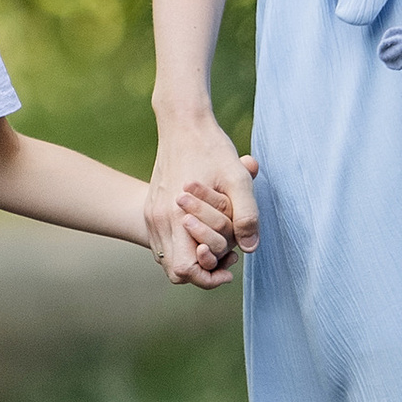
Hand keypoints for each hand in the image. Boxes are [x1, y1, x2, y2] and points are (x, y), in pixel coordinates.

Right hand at [146, 124, 256, 289]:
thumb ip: (246, 215)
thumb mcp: (237, 179)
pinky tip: (204, 232)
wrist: (182, 124)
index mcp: (174, 215)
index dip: (207, 277)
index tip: (229, 267)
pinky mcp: (151, 209)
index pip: (185, 269)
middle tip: (227, 258)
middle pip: (175, 270)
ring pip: (168, 258)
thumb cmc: (212, 149)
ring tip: (218, 245)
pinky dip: (183, 246)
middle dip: (203, 271)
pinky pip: (164, 243)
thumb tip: (250, 248)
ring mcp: (151, 215)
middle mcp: (157, 219)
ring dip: (193, 258)